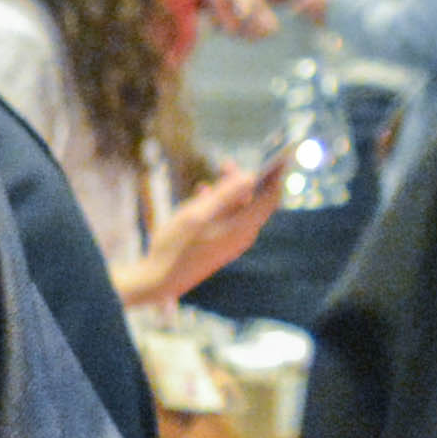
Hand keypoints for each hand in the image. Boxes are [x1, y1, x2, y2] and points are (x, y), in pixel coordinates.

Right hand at [117, 150, 286, 310]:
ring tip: (215, 173)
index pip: (270, 198)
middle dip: (246, 180)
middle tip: (227, 163)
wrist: (159, 280)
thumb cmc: (176, 246)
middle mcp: (243, 234)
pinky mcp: (220, 244)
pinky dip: (220, 203)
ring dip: (231, 190)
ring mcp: (232, 241)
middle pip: (256, 202)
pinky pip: (228, 218)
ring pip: (240, 209)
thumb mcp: (197, 214)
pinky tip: (202, 193)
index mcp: (242, 227)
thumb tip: (249, 175)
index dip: (276, 176)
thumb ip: (224, 195)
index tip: (276, 157)